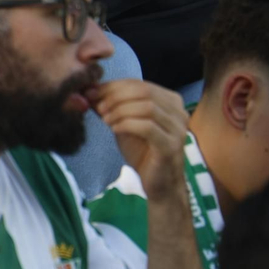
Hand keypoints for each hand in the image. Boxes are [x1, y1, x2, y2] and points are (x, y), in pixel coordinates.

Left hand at [88, 80, 189, 199]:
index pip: (139, 84)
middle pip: (143, 91)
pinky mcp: (171, 146)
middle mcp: (179, 111)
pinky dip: (127, 124)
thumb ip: (112, 106)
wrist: (159, 183)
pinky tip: (115, 130)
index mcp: (170, 101)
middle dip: (115, 96)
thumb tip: (88, 90)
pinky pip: (147, 127)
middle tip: (97, 107)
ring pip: (146, 107)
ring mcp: (178, 129)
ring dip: (120, 111)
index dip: (112, 86)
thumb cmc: (142, 151)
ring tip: (105, 120)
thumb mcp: (124, 123)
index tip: (90, 93)